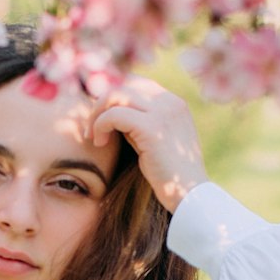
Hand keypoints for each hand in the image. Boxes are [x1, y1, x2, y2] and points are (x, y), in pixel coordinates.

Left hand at [82, 76, 208, 213]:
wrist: (189, 196)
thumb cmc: (169, 176)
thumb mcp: (156, 141)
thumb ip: (140, 123)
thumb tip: (110, 113)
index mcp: (174, 103)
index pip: (136, 84)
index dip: (114, 99)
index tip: (102, 121)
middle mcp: (170, 102)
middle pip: (123, 86)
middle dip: (101, 105)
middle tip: (90, 130)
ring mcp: (163, 112)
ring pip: (116, 95)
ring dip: (96, 114)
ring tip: (92, 137)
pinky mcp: (152, 127)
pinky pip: (114, 115)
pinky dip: (100, 126)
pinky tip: (98, 143)